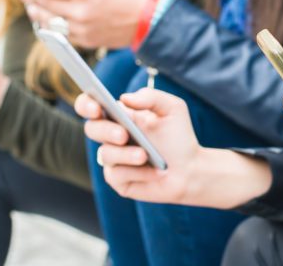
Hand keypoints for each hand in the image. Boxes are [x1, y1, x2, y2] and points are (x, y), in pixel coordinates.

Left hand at [20, 0, 148, 48]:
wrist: (146, 21)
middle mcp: (79, 10)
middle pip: (42, 2)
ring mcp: (80, 28)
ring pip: (46, 20)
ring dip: (36, 11)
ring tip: (33, 4)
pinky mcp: (83, 40)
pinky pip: (59, 33)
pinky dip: (49, 25)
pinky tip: (48, 18)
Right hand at [77, 90, 272, 207]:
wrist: (196, 168)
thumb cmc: (183, 137)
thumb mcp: (172, 109)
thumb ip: (150, 99)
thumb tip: (126, 99)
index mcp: (120, 117)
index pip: (93, 107)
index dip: (87, 102)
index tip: (92, 100)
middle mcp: (113, 139)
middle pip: (92, 130)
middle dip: (104, 130)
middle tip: (123, 130)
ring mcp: (114, 162)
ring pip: (104, 155)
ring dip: (124, 153)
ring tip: (144, 152)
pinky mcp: (122, 183)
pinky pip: (117, 176)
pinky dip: (134, 170)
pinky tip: (149, 166)